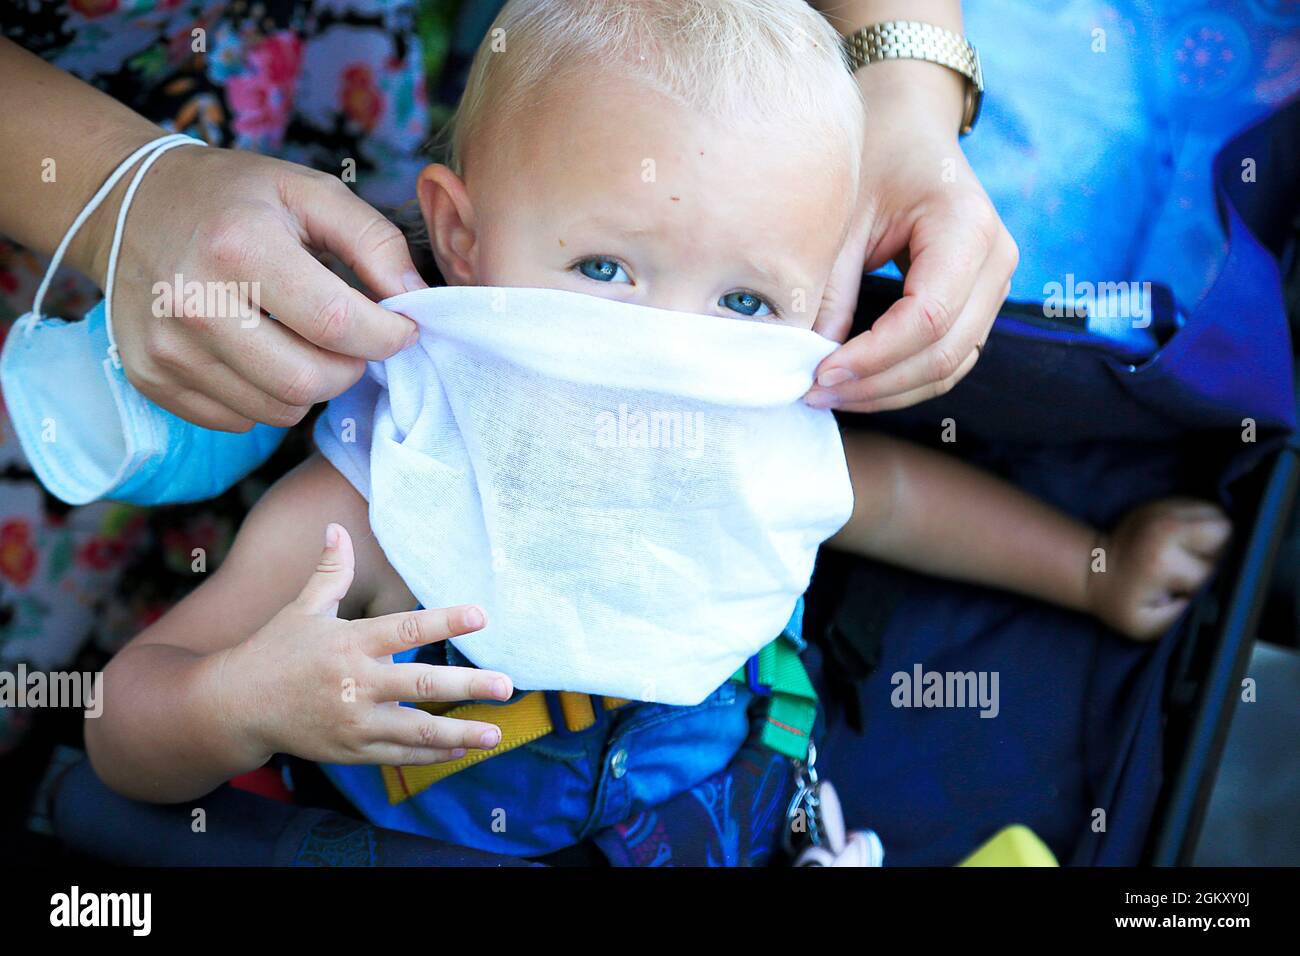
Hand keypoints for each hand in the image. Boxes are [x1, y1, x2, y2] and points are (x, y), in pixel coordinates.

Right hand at [84, 144, 427, 430]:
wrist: (130, 206)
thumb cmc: (236, 198)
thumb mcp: (310, 191)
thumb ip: (376, 242)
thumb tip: (417, 301)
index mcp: (239, 246)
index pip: (337, 324)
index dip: (387, 335)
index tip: (403, 327)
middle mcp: (193, 303)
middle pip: (308, 381)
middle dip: (350, 367)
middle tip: (352, 338)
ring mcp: (167, 349)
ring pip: (280, 409)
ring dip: (311, 384)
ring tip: (304, 341)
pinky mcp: (152, 379)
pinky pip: (240, 420)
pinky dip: (267, 397)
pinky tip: (262, 353)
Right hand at [221, 523, 511, 766]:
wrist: (235, 708)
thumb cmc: (275, 651)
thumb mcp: (302, 609)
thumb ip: (328, 572)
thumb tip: (337, 528)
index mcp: (349, 643)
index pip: (405, 629)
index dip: (445, 621)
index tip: (481, 615)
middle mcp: (354, 684)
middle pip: (420, 684)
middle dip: (467, 685)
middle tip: (507, 685)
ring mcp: (353, 722)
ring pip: (414, 729)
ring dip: (458, 732)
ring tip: (496, 733)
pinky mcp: (350, 751)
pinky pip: (398, 755)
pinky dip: (430, 754)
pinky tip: (461, 749)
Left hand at [807, 66, 1017, 412]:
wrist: (910, 126)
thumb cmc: (875, 156)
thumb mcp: (843, 212)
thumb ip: (831, 287)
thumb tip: (812, 358)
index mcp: (967, 225)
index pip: (929, 317)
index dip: (875, 357)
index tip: (820, 373)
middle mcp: (996, 259)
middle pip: (945, 352)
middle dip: (878, 384)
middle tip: (815, 394)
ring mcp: (995, 283)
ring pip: (950, 365)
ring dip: (889, 390)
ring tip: (830, 394)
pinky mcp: (979, 300)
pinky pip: (948, 357)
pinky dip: (903, 379)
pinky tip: (856, 382)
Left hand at [1086, 499, 1231, 640]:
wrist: (1093, 568)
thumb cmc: (1120, 601)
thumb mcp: (1148, 625)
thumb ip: (1184, 617)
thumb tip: (1214, 600)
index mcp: (1162, 561)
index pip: (1215, 570)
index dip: (1215, 583)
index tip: (1197, 589)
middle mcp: (1166, 529)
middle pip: (1225, 532)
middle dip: (1225, 552)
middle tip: (1205, 567)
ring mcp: (1164, 510)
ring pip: (1219, 515)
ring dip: (1220, 535)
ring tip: (1201, 554)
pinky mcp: (1165, 502)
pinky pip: (1206, 507)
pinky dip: (1209, 523)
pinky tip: (1195, 541)